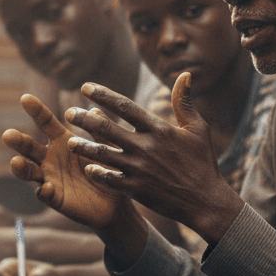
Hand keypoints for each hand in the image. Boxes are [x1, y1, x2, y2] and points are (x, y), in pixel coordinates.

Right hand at [3, 94, 123, 228]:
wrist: (114, 201)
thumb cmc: (108, 169)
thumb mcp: (107, 148)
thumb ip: (101, 132)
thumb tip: (95, 111)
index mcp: (62, 140)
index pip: (46, 122)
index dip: (36, 110)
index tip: (25, 97)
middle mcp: (50, 157)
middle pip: (29, 147)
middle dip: (18, 141)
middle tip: (8, 134)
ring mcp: (49, 177)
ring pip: (29, 171)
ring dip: (21, 167)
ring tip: (16, 162)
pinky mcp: (54, 198)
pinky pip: (45, 194)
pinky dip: (44, 191)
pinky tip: (46, 188)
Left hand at [64, 75, 244, 240]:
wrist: (206, 201)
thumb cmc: (202, 162)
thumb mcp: (198, 129)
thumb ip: (185, 102)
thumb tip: (184, 74)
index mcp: (159, 129)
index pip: (124, 106)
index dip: (103, 95)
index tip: (85, 87)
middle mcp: (146, 147)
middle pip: (107, 128)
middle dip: (84, 119)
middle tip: (69, 112)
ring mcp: (139, 169)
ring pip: (103, 154)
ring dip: (84, 147)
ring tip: (69, 142)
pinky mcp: (136, 189)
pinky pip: (110, 179)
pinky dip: (97, 174)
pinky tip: (87, 168)